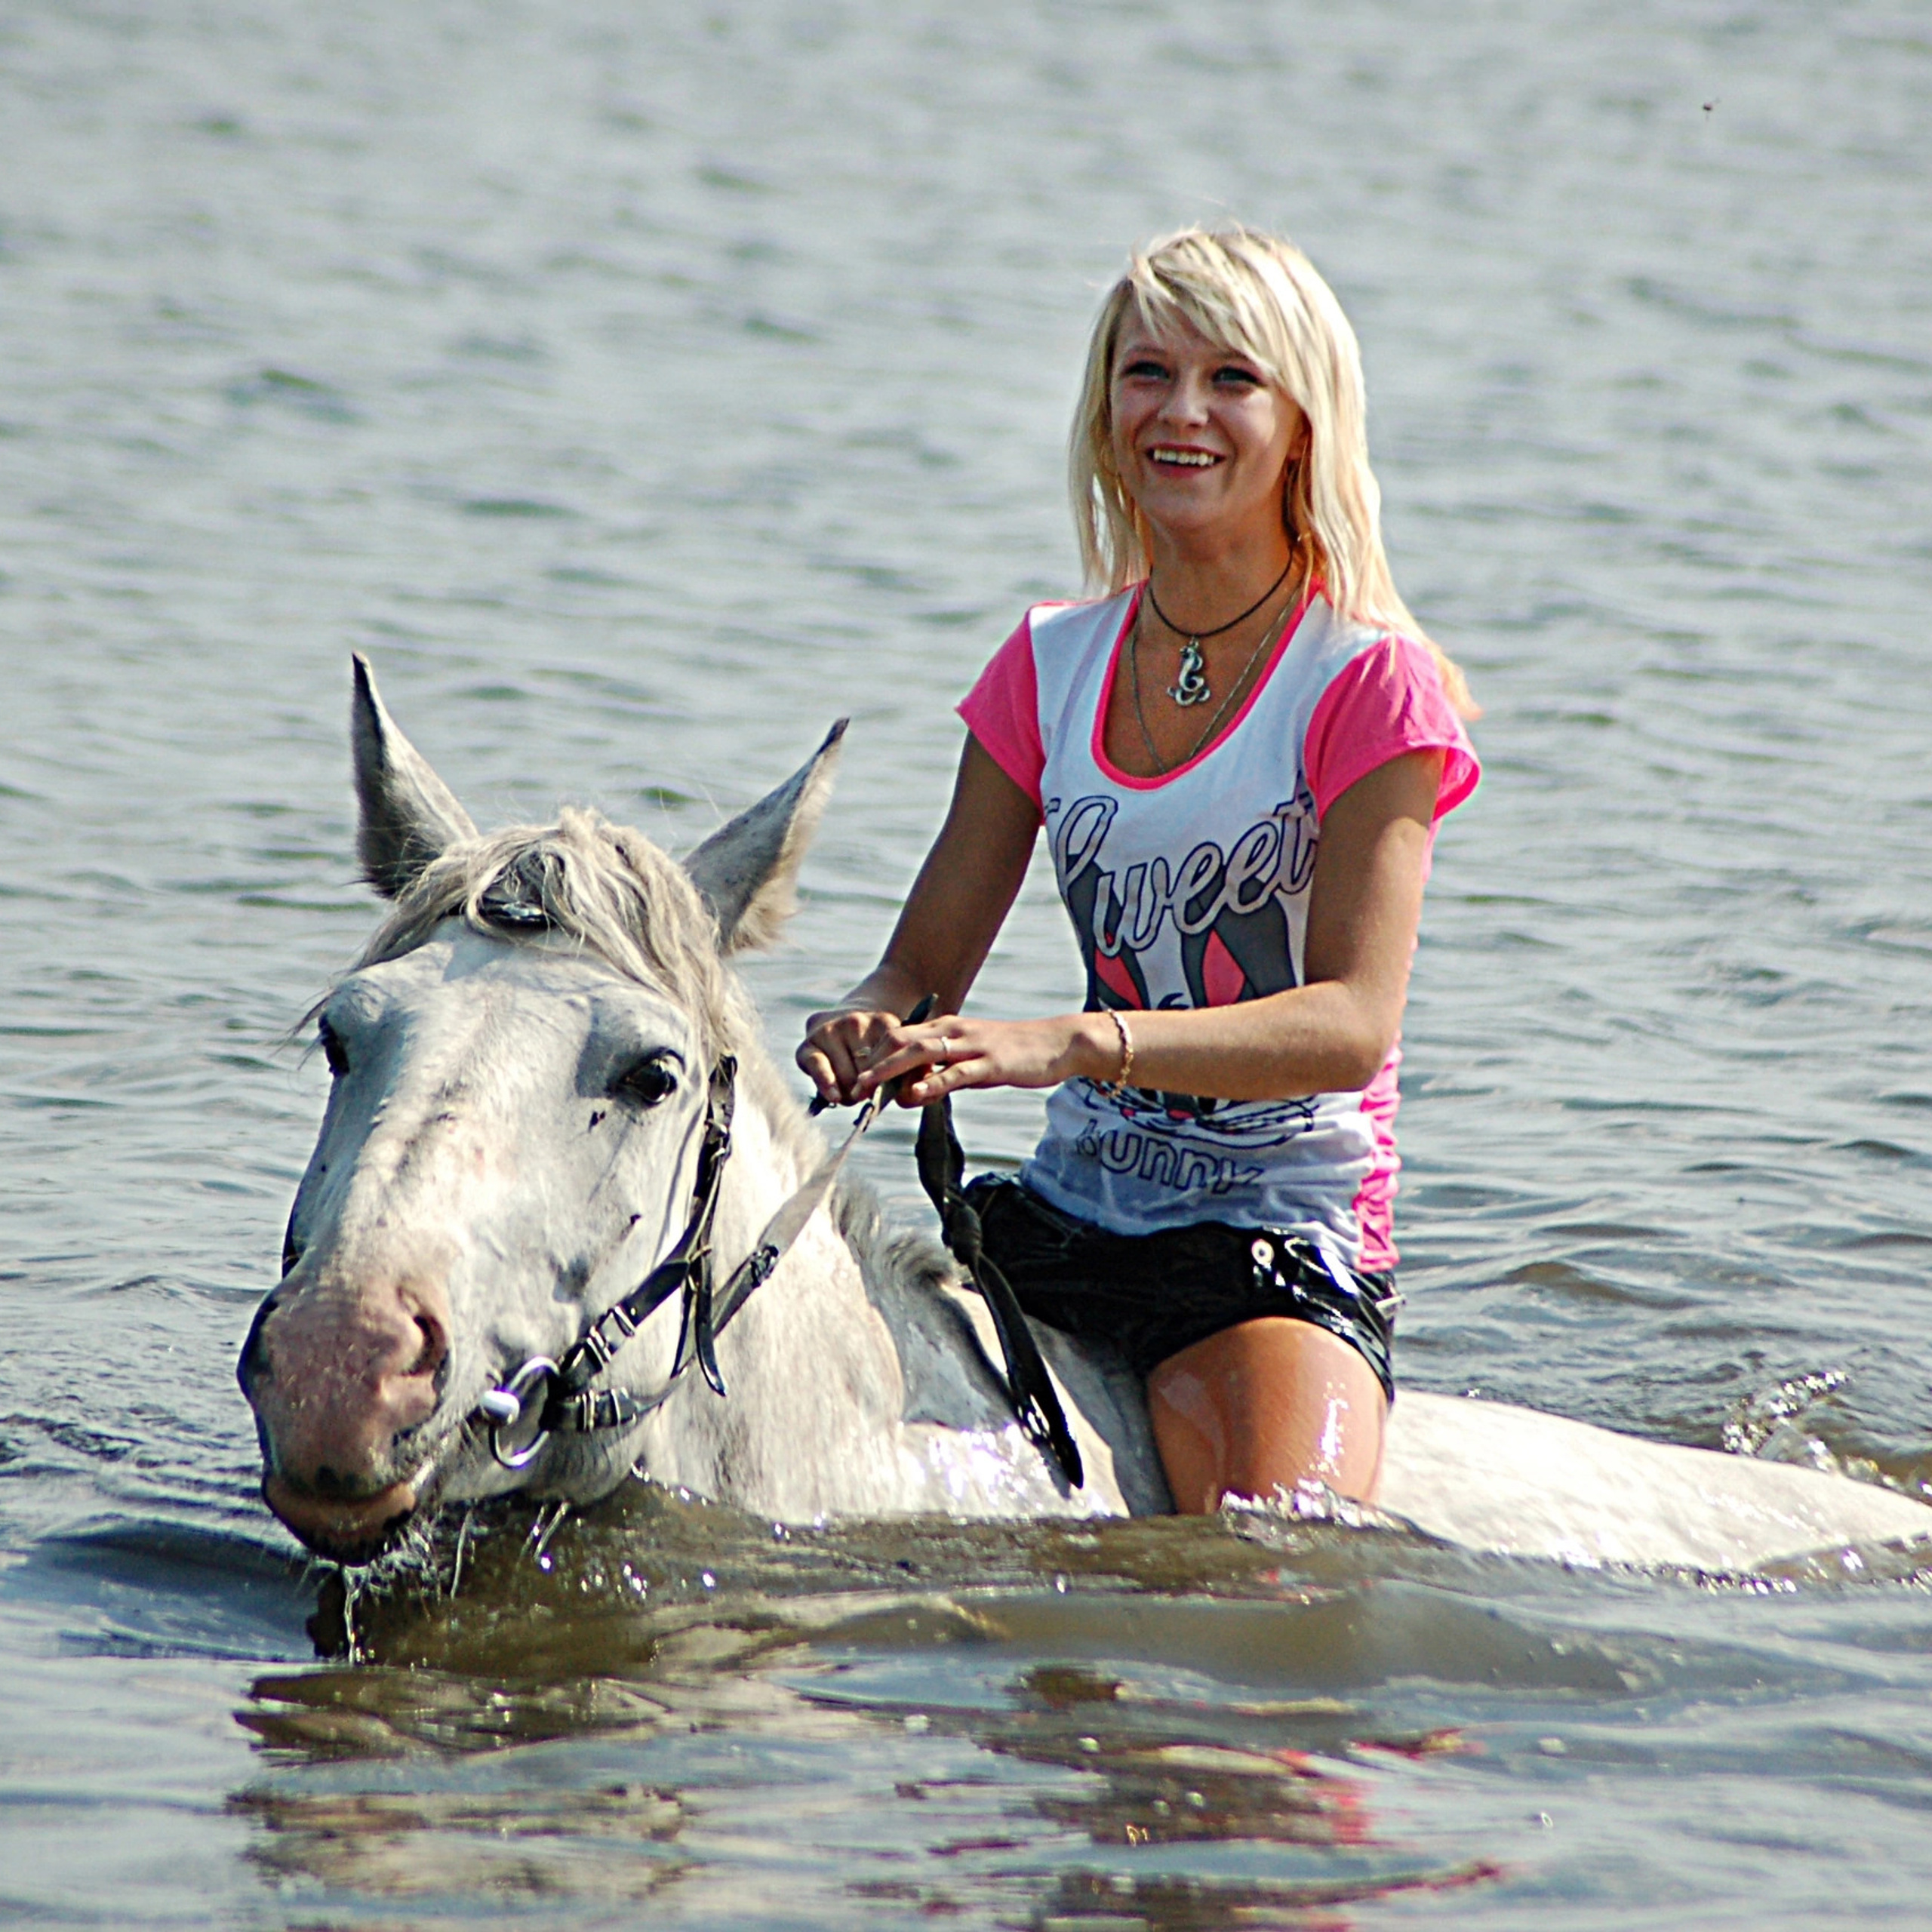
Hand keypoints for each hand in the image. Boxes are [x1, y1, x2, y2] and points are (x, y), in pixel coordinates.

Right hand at [797, 1005, 923, 1108]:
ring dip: (850, 1093)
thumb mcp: (900, 1051)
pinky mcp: (809, 1042)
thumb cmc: (878, 1049)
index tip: (896, 1095)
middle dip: (869, 1090)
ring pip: (846, 1076)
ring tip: (852, 1094)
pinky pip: (818, 1066)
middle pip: (867, 1072)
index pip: (891, 1060)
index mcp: (883, 1021)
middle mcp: (855, 1020)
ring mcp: (830, 1028)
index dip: (892, 1082)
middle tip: (869, 1095)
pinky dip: (827, 1084)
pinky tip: (834, 1097)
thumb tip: (912, 1091)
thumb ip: (911, 1069)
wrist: (846, 1024)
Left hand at [853, 1012, 1118, 1107]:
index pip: (897, 1038)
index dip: (872, 1059)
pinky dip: (932, 1083)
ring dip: (889, 1072)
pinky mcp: (990, 1063)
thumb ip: (940, 1077)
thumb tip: (910, 1094)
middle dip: (871, 1065)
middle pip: (899, 1041)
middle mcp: (952, 1030)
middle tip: (849, 1089)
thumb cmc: (1013, 1055)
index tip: (853, 1081)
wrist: (1057, 1043)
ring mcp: (971, 1045)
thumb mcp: (970, 1065)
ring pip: (920, 1053)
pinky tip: (914, 1094)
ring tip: (867, 1090)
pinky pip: (955, 1073)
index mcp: (945, 1027)